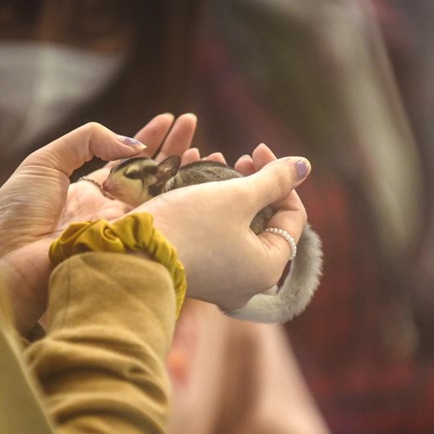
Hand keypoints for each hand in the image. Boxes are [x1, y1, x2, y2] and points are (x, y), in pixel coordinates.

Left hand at [0, 114, 197, 333]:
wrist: (4, 263)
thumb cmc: (15, 214)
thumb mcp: (43, 163)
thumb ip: (86, 141)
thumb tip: (131, 144)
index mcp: (87, 191)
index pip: (127, 162)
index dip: (149, 139)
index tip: (170, 119)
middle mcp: (110, 211)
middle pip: (151, 177)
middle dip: (174, 151)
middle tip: (195, 128)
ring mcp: (123, 231)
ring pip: (163, 199)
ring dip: (185, 175)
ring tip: (206, 151)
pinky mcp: (132, 248)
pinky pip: (163, 221)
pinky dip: (183, 202)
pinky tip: (197, 183)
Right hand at [132, 144, 311, 311]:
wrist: (128, 255)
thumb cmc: (188, 226)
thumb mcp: (236, 196)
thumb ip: (274, 179)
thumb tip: (304, 165)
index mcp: (268, 268)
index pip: (292, 216)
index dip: (281, 178)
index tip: (258, 150)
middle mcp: (249, 283)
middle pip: (265, 223)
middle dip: (254, 184)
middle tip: (241, 159)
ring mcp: (222, 282)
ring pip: (238, 228)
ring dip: (231, 192)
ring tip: (216, 163)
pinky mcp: (198, 274)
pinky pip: (216, 237)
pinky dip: (213, 210)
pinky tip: (197, 182)